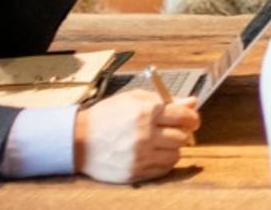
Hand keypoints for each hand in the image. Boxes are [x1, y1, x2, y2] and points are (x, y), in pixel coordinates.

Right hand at [73, 92, 199, 184]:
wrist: (77, 140)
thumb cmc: (107, 116)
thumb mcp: (134, 99)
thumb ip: (165, 100)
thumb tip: (193, 102)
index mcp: (146, 113)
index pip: (184, 116)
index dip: (192, 117)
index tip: (192, 119)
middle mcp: (145, 135)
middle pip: (182, 136)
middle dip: (181, 132)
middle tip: (171, 130)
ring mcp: (139, 156)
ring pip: (176, 154)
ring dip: (172, 148)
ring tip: (159, 143)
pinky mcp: (134, 172)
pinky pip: (163, 169)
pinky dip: (163, 162)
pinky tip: (152, 154)